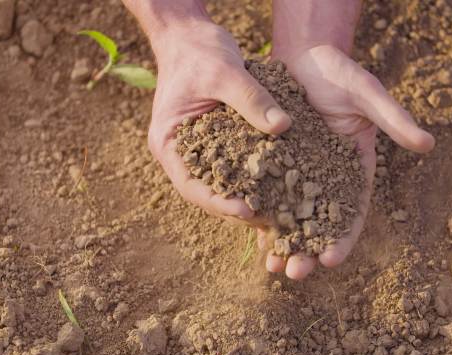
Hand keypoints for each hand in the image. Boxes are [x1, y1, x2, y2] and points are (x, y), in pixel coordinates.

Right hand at [147, 21, 290, 221]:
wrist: (191, 35)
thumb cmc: (198, 51)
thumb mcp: (225, 72)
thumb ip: (251, 99)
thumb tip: (284, 126)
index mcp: (167, 142)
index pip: (190, 185)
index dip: (217, 202)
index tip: (246, 210)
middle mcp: (179, 152)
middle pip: (206, 193)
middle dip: (236, 210)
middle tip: (269, 221)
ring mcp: (197, 149)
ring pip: (221, 183)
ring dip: (246, 198)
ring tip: (276, 213)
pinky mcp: (216, 142)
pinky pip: (234, 166)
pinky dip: (252, 178)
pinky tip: (278, 186)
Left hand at [262, 45, 434, 278]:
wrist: (303, 56)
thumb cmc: (340, 74)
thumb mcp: (367, 95)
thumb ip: (393, 119)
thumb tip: (427, 144)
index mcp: (355, 169)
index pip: (351, 212)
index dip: (342, 237)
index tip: (331, 260)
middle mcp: (327, 177)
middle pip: (318, 223)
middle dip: (307, 250)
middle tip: (294, 274)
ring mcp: (299, 172)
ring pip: (291, 215)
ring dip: (282, 242)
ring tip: (271, 267)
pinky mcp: (274, 164)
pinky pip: (267, 193)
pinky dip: (260, 215)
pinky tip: (250, 234)